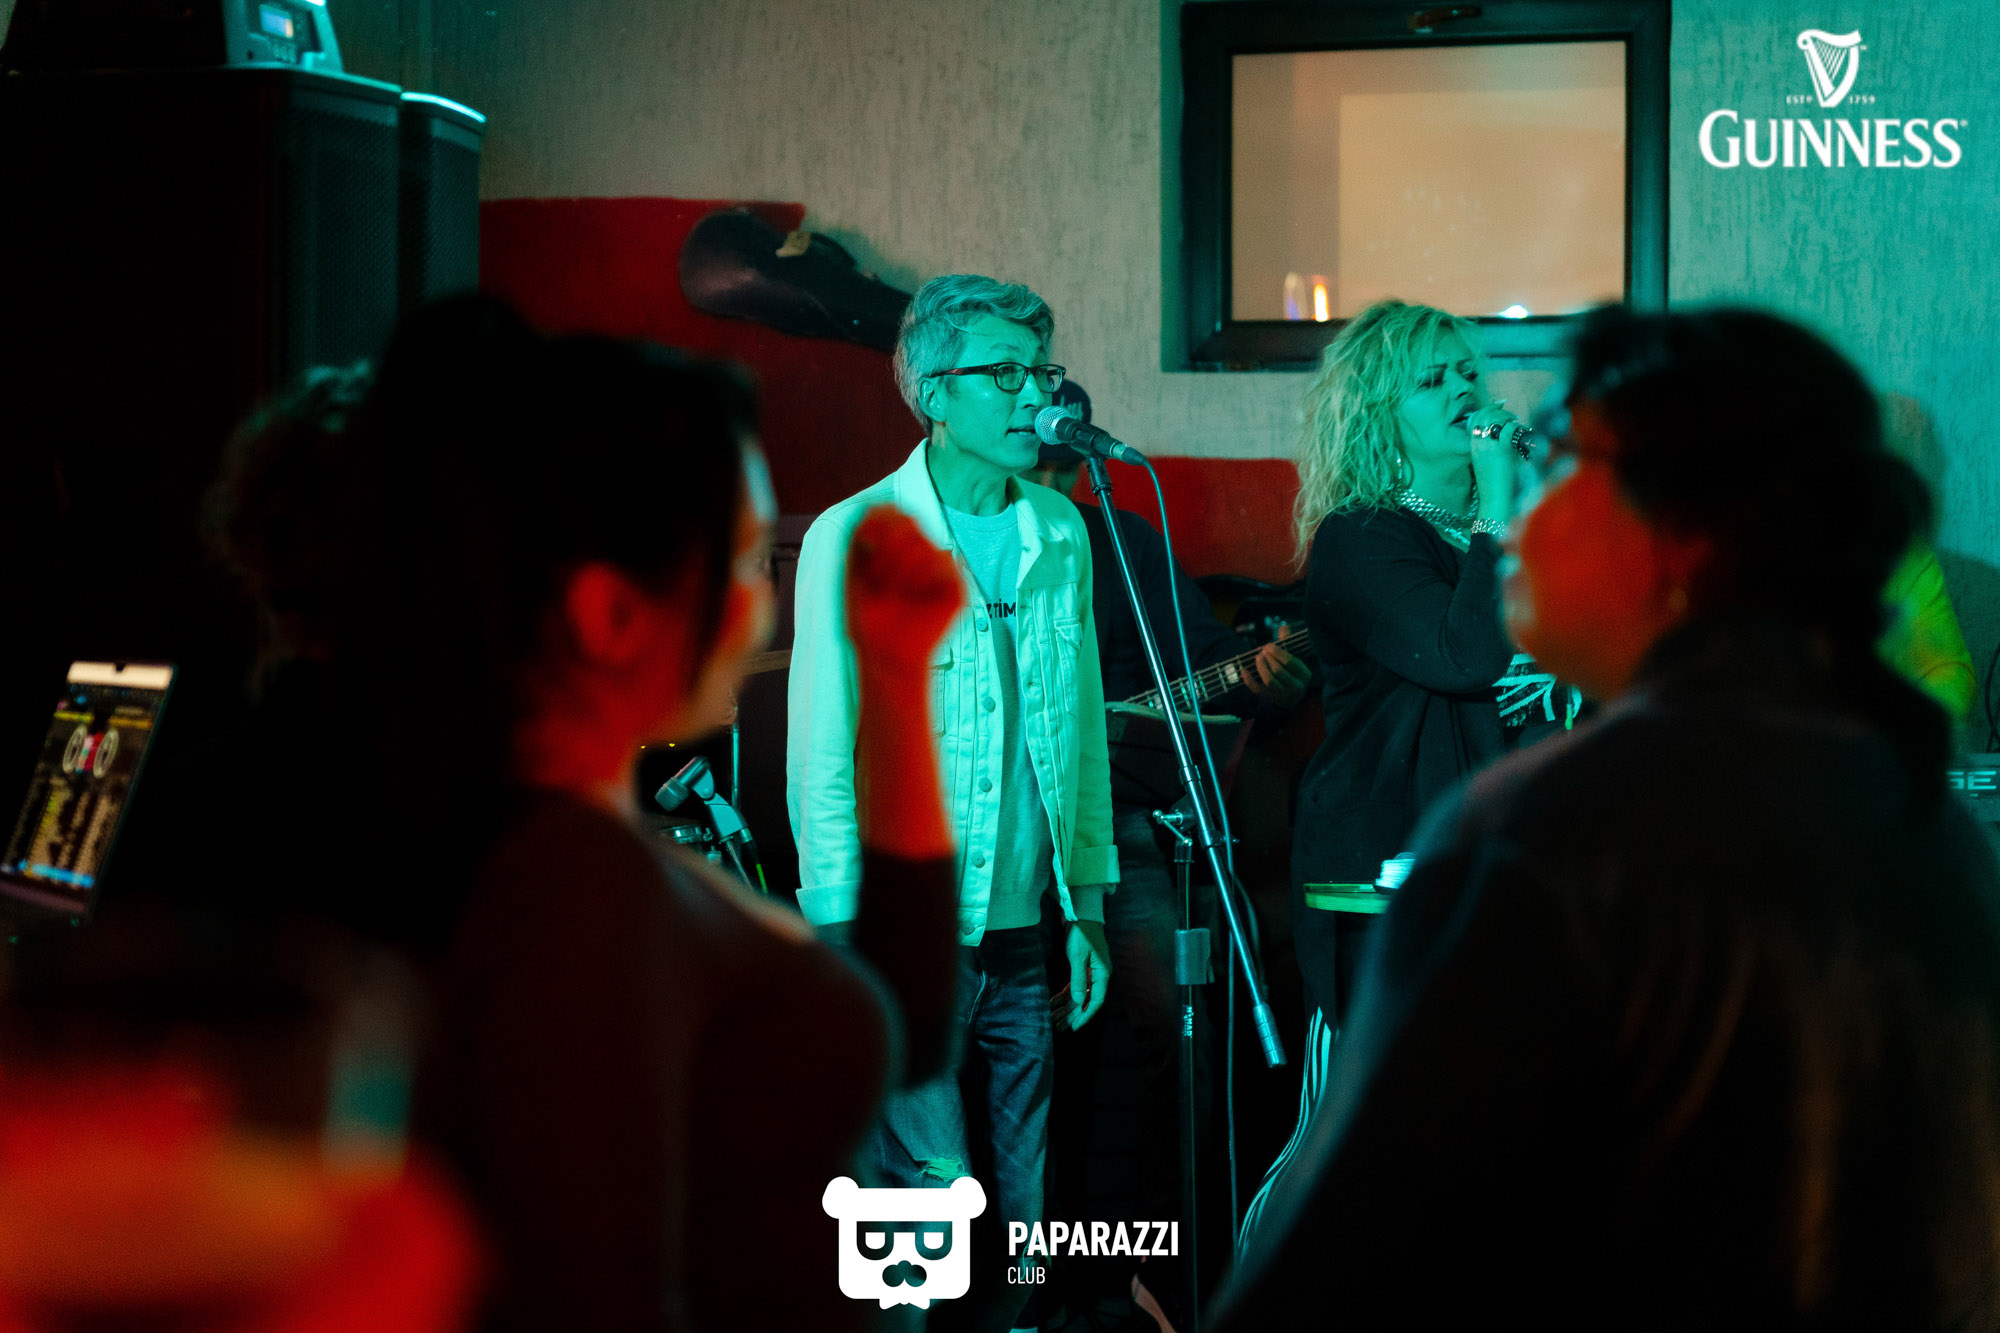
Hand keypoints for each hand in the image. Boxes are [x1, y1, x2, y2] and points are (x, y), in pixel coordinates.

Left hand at [846, 507, 962, 673]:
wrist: (885, 656)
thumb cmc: (869, 621)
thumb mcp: (854, 575)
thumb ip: (862, 538)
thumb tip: (877, 508)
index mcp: (894, 548)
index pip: (890, 512)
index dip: (876, 524)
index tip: (864, 549)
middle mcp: (919, 553)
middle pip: (906, 520)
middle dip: (885, 549)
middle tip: (878, 580)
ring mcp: (938, 569)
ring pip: (922, 542)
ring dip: (899, 568)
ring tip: (894, 593)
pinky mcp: (956, 586)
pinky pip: (941, 561)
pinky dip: (921, 577)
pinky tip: (915, 597)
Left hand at [1064, 920, 1111, 1029]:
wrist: (1080, 913)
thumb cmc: (1081, 933)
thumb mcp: (1078, 957)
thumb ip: (1078, 979)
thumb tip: (1077, 1001)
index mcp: (1102, 974)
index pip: (1096, 1001)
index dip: (1085, 1015)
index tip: (1074, 1026)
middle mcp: (1098, 975)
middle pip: (1086, 1000)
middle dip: (1073, 1014)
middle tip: (1059, 1026)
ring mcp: (1090, 971)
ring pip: (1079, 994)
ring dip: (1067, 1006)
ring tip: (1055, 1018)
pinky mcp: (1082, 967)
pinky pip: (1074, 986)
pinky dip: (1065, 994)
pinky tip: (1054, 1002)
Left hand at [1243, 644, 1309, 708]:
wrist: (1289, 696)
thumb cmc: (1290, 671)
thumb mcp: (1292, 657)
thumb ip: (1287, 642)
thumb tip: (1283, 626)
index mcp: (1304, 674)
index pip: (1290, 662)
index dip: (1277, 652)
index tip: (1268, 645)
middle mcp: (1297, 687)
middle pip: (1278, 670)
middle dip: (1268, 659)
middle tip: (1261, 651)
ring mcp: (1284, 695)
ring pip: (1269, 680)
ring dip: (1261, 667)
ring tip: (1257, 657)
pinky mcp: (1271, 700)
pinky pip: (1258, 690)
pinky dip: (1249, 680)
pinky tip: (1244, 670)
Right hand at [1464, 403, 1521, 523]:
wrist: (1493, 498)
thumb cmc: (1492, 485)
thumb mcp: (1484, 463)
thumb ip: (1488, 449)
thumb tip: (1499, 436)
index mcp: (1473, 446)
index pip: (1475, 419)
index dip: (1487, 409)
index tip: (1499, 405)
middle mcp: (1478, 444)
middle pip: (1485, 415)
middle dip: (1499, 411)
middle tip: (1511, 416)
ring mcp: (1488, 446)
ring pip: (1495, 420)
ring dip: (1508, 417)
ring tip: (1516, 422)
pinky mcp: (1500, 451)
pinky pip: (1507, 430)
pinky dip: (1515, 427)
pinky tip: (1520, 431)